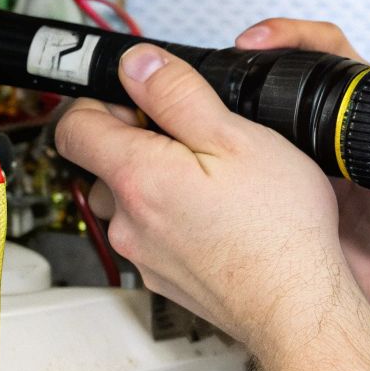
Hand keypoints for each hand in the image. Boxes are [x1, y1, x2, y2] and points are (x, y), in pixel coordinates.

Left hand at [54, 45, 357, 354]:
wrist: (297, 306)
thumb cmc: (279, 230)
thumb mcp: (235, 135)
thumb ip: (176, 93)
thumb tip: (137, 64)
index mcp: (137, 177)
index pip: (72, 125)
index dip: (101, 100)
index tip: (135, 95)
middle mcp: (128, 222)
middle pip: (102, 162)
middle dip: (137, 140)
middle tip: (191, 136)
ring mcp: (144, 256)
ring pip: (129, 200)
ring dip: (157, 180)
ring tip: (212, 179)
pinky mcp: (164, 278)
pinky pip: (153, 234)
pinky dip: (174, 218)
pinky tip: (219, 216)